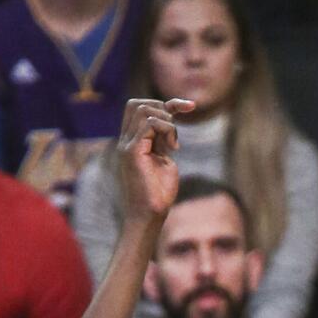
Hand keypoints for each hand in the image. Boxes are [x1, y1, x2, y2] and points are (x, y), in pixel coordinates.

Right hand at [118, 97, 194, 219]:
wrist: (150, 213)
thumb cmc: (159, 192)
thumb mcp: (165, 159)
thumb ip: (164, 140)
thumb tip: (170, 125)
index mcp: (132, 140)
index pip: (141, 107)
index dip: (168, 103)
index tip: (191, 107)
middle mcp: (126, 140)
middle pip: (138, 103)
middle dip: (165, 108)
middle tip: (176, 134)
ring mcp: (127, 144)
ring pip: (144, 110)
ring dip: (167, 122)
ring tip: (173, 145)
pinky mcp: (132, 152)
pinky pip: (149, 124)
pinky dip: (167, 130)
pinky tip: (173, 150)